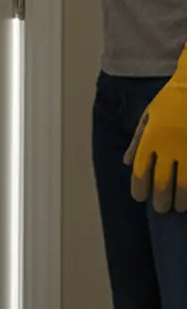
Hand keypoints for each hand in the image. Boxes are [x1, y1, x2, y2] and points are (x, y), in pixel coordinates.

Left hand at [126, 50, 186, 211]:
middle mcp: (170, 147)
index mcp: (151, 139)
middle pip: (162, 184)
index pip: (141, 172)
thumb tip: (127, 163)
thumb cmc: (171, 99)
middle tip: (161, 209)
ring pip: (186, 185)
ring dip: (182, 200)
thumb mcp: (148, 116)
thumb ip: (137, 141)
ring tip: (180, 207)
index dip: (139, 189)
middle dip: (161, 201)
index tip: (140, 198)